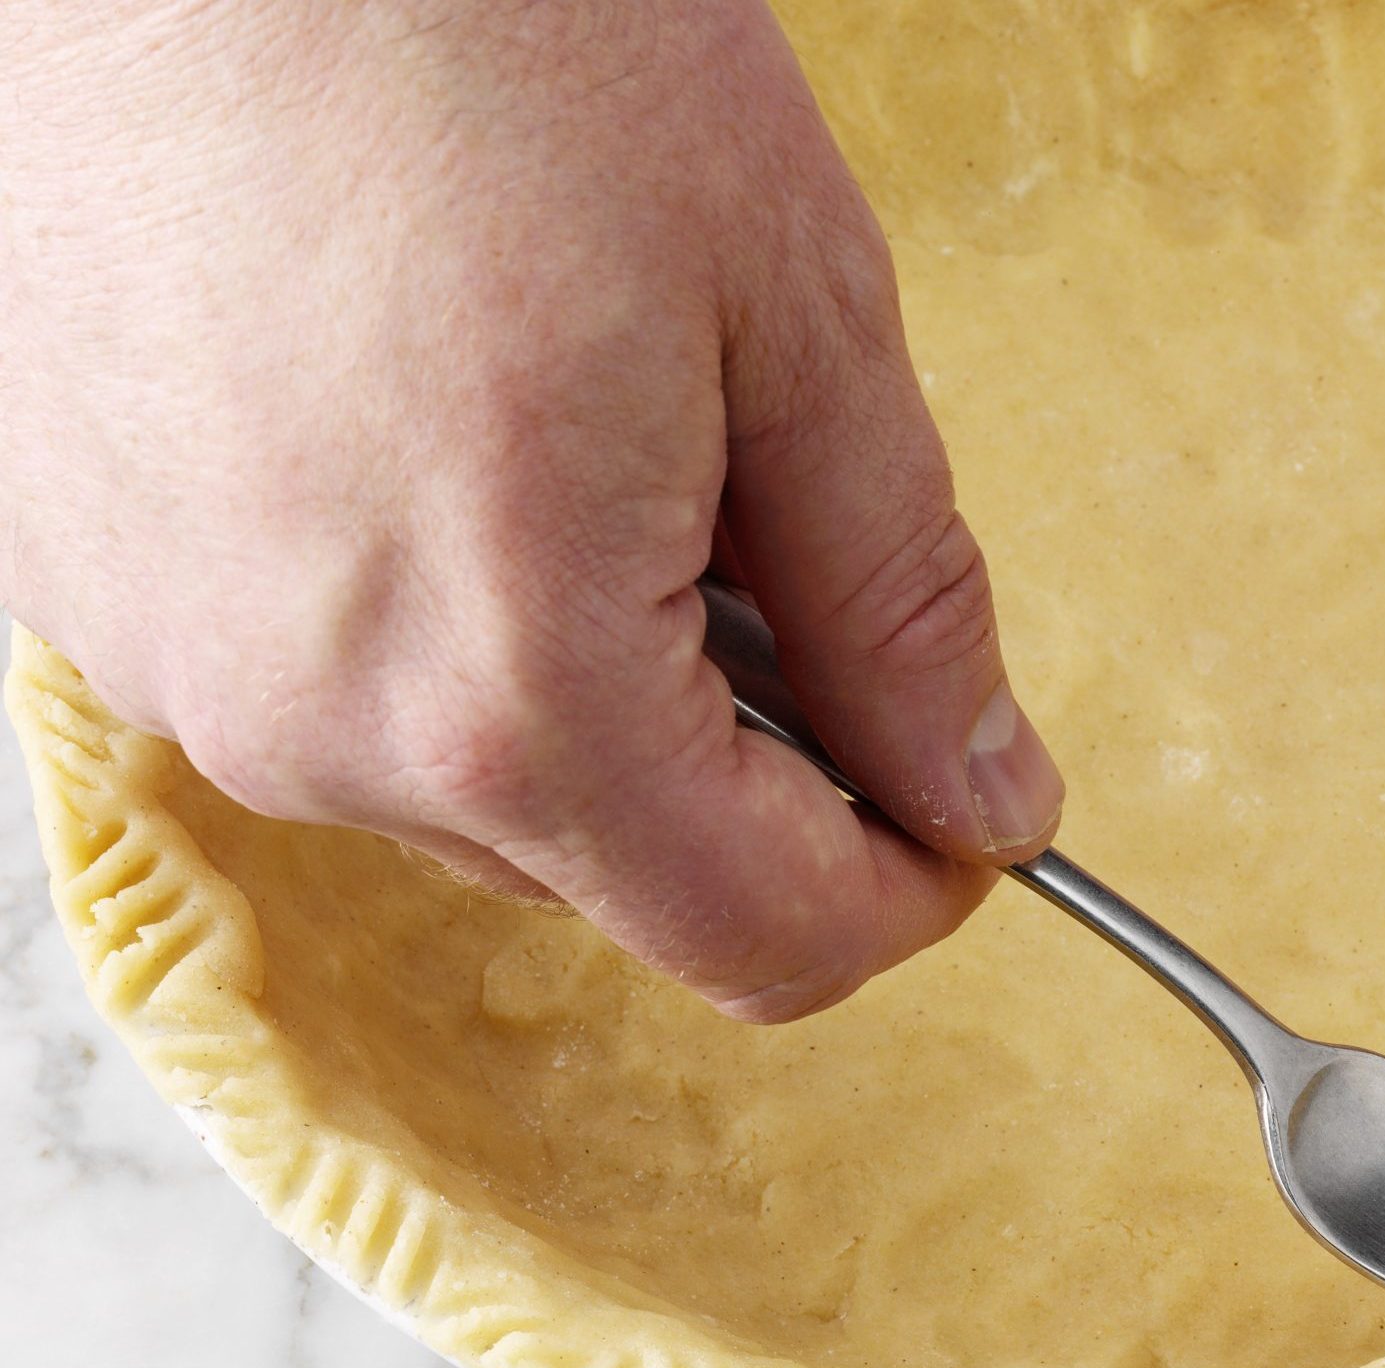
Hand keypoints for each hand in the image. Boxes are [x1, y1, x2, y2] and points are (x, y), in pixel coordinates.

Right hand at [0, 0, 1063, 1022]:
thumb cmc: (490, 31)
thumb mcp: (796, 314)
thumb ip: (902, 602)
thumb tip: (979, 789)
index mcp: (510, 696)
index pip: (767, 944)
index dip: (909, 886)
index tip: (966, 792)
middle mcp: (310, 730)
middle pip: (625, 872)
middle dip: (757, 759)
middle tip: (781, 525)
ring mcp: (175, 658)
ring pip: (477, 783)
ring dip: (592, 673)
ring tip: (596, 433)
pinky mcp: (90, 577)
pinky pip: (333, 680)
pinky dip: (438, 608)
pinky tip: (452, 425)